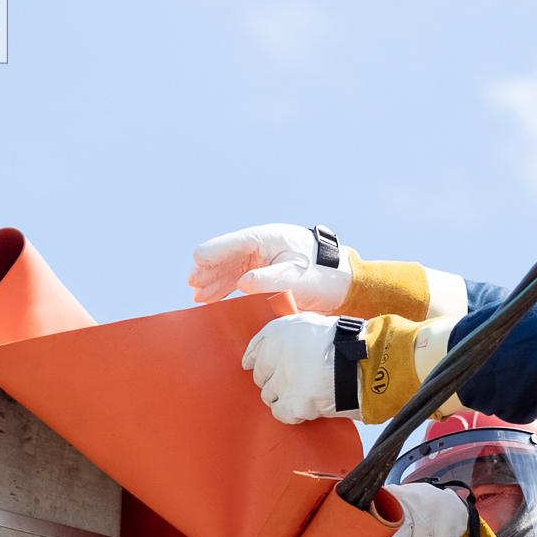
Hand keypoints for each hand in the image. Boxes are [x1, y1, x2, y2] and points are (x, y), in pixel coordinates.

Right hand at [188, 224, 350, 311]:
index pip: (237, 243)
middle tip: (193, 284)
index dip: (215, 252)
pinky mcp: (268, 272)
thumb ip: (267, 279)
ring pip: (233, 268)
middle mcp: (264, 246)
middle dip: (210, 270)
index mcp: (270, 239)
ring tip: (198, 295)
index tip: (197, 259)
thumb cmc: (322, 276)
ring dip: (215, 281)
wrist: (344, 283)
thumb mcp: (295, 278)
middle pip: (230, 256)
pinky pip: (241, 277)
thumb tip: (241, 282)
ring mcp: (265, 258)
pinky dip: (227, 286)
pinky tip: (213, 297)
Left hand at [241, 312, 351, 423]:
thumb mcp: (310, 323)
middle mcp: (276, 357)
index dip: (259, 363)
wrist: (364, 362)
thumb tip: (259, 351)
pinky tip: (304, 407)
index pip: (253, 353)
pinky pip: (281, 413)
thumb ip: (285, 333)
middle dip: (273, 379)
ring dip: (282, 396)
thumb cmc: (341, 341)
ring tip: (301, 393)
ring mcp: (284, 383)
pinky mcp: (294, 404)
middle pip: (260, 377)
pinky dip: (290, 412)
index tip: (265, 369)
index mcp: (278, 334)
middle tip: (291, 380)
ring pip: (268, 396)